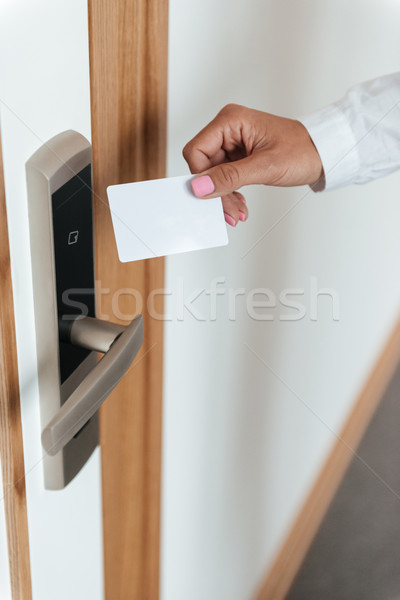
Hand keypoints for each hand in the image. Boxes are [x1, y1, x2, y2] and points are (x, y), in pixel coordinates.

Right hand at [183, 104, 322, 225]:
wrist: (322, 154)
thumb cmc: (302, 151)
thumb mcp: (264, 167)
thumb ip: (229, 177)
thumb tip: (199, 186)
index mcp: (230, 121)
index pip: (196, 151)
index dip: (201, 177)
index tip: (212, 198)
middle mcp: (228, 129)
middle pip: (203, 166)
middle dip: (215, 192)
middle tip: (229, 212)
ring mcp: (232, 143)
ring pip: (212, 176)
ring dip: (224, 197)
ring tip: (238, 211)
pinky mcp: (238, 156)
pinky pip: (224, 178)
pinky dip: (230, 193)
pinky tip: (240, 204)